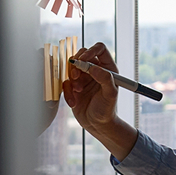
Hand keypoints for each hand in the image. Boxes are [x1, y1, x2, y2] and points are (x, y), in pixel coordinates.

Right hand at [60, 43, 135, 158]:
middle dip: (76, 65)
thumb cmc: (107, 110)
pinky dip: (67, 92)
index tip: (83, 59)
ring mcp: (84, 77)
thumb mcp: (110, 95)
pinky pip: (65, 82)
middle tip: (76, 77)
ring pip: (71, 68)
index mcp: (107, 68)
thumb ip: (105, 79)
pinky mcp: (74, 86)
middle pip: (82, 55)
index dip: (90, 51)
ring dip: (72, 79)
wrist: (97, 125)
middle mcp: (95, 70)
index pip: (99, 49)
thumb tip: (94, 67)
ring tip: (78, 92)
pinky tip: (73, 102)